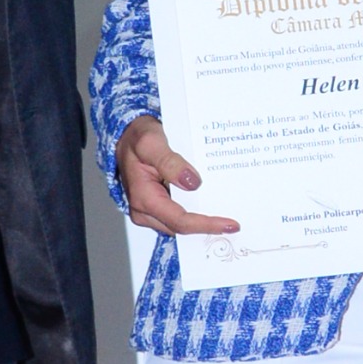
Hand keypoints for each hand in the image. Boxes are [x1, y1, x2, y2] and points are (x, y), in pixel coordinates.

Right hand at [116, 117, 239, 238]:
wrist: (127, 136)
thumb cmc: (136, 139)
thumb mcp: (151, 143)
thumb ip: (170, 162)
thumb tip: (192, 181)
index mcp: (144, 199)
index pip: (180, 221)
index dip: (206, 225)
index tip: (229, 224)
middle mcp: (145, 211)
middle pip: (183, 227)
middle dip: (208, 227)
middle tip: (235, 224)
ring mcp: (151, 211)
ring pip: (182, 224)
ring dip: (204, 222)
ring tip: (229, 218)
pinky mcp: (158, 207)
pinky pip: (180, 216)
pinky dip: (197, 213)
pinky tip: (214, 206)